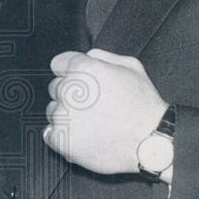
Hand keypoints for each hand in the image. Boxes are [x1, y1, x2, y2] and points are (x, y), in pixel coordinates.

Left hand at [43, 49, 167, 173]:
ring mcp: (63, 117)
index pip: (58, 64)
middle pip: (55, 88)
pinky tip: (84, 135)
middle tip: (94, 105)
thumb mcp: (131, 67)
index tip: (81, 81)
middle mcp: (68, 91)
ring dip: (67, 115)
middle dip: (70, 94)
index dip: (71, 72)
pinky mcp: (61, 140)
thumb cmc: (143, 105)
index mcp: (82, 69)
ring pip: (53, 111)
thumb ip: (102, 56)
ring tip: (93, 123)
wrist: (149, 142)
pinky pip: (49, 134)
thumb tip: (86, 56)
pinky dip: (63, 135)